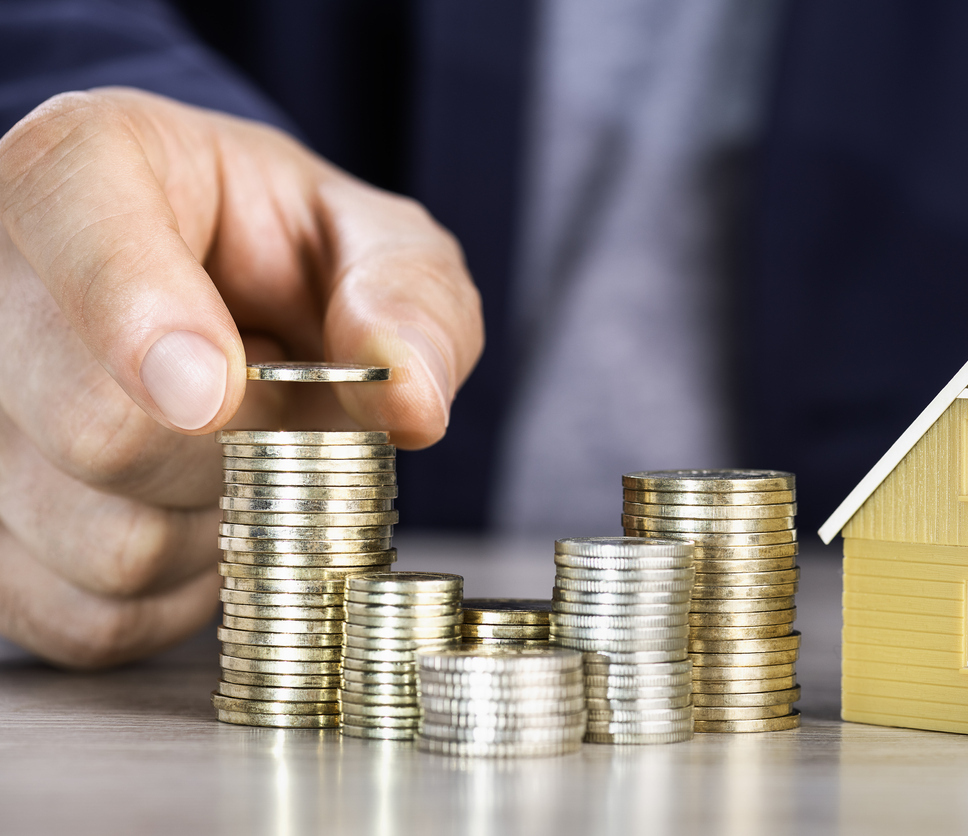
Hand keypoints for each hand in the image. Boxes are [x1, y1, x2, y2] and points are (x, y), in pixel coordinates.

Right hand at [0, 88, 482, 666]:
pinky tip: (194, 516)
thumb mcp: (377, 242)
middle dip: (241, 450)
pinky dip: (176, 594)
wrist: (225, 304)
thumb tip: (412, 401)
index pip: (81, 237)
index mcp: (87, 170)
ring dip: (217, 526)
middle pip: (99, 429)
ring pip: (102, 541)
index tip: (210, 396)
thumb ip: (409, 298)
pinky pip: (90, 616)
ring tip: (233, 455)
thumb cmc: (286, 258)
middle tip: (278, 409)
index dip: (144, 323)